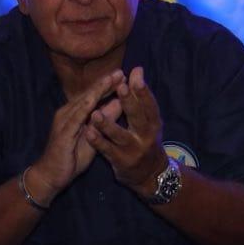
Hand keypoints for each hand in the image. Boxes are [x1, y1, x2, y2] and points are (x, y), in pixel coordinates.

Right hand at [27, 69, 123, 202]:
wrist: (51, 176)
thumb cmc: (73, 156)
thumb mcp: (95, 136)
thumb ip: (105, 119)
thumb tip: (120, 103)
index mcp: (76, 113)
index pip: (94, 96)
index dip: (108, 86)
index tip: (124, 76)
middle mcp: (68, 113)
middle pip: (89, 95)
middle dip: (105, 83)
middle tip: (120, 71)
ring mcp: (64, 122)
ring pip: (83, 102)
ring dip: (97, 90)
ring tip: (111, 80)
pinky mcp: (62, 133)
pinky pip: (75, 119)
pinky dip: (85, 108)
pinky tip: (94, 100)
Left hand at [87, 66, 168, 193]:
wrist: (149, 174)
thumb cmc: (145, 140)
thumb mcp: (147, 121)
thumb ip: (139, 98)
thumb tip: (136, 70)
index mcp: (154, 123)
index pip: (150, 104)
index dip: (142, 90)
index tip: (135, 74)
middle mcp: (147, 136)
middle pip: (138, 117)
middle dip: (129, 101)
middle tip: (120, 86)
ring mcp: (133, 150)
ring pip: (120, 135)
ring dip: (107, 124)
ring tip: (95, 113)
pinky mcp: (121, 161)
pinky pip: (107, 150)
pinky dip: (98, 141)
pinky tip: (88, 132)